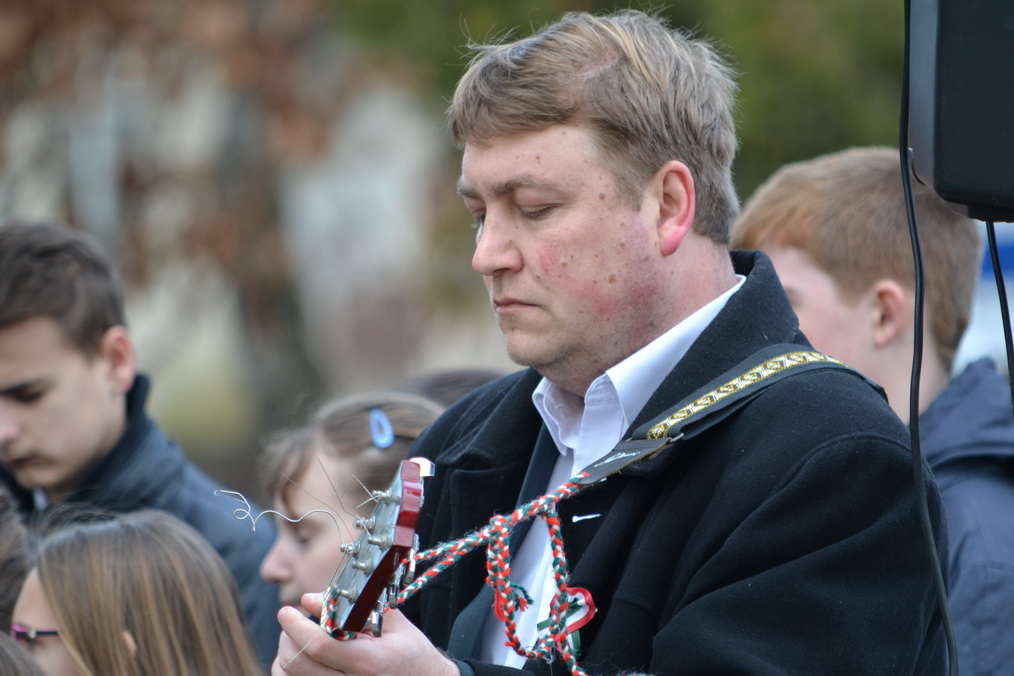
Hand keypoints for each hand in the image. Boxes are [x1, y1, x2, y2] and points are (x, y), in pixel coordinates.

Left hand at [272, 592, 458, 675]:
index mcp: (369, 662)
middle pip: (296, 665)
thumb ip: (351, 608)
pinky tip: (307, 659)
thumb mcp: (392, 622)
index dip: (296, 626)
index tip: (287, 610)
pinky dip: (294, 672)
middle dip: (288, 638)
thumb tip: (309, 600)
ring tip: (300, 641)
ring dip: (287, 656)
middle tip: (294, 622)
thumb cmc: (411, 652)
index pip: (319, 646)